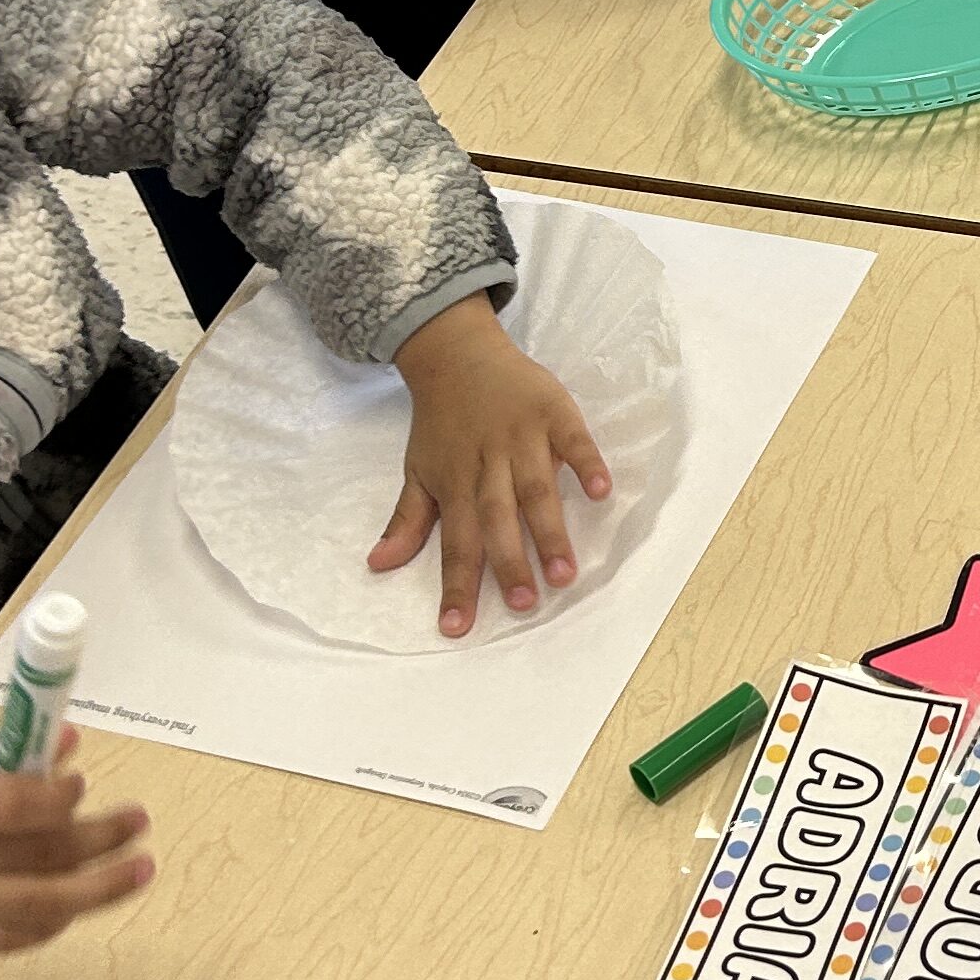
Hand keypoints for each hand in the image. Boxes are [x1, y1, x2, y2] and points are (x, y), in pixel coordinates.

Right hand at [0, 733, 151, 957]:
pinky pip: (1, 939)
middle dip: (100, 841)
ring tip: (138, 870)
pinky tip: (79, 903)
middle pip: (32, 858)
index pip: (9, 805)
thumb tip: (71, 747)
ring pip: (29, 906)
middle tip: (138, 823)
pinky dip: (48, 923)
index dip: (60, 800)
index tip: (84, 787)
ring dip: (96, 890)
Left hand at [376, 291, 611, 638]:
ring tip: (564, 572)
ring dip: (549, 528)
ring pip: (535, 487)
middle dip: (509, 561)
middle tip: (526, 604)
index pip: (454, 542)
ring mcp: (521, 435)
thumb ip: (406, 521)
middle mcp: (486, 463)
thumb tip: (378, 566)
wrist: (455, 352)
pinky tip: (601, 491)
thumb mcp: (418, 470)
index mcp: (454, 482)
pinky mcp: (551, 410)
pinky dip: (586, 463)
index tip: (458, 627)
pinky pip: (572, 439)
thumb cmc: (441, 422)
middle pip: (497, 518)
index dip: (456, 584)